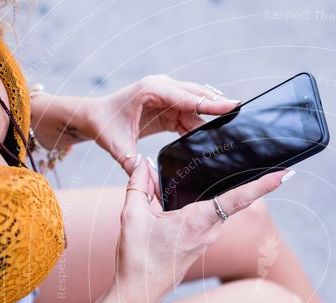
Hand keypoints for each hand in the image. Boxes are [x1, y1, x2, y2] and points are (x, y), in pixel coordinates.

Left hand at [86, 75, 240, 173]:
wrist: (93, 116)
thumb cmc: (103, 125)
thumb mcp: (116, 145)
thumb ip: (132, 162)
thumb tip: (148, 181)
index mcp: (151, 91)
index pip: (187, 97)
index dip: (210, 103)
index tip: (232, 106)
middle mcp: (162, 88)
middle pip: (198, 95)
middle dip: (219, 105)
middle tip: (242, 113)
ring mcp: (167, 96)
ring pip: (197, 105)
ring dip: (212, 117)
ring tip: (233, 128)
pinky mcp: (169, 107)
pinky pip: (190, 115)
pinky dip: (202, 125)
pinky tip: (215, 136)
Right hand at [107, 159, 291, 302]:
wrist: (138, 294)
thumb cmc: (137, 258)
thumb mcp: (132, 216)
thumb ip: (138, 185)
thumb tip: (142, 163)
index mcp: (197, 221)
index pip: (238, 198)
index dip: (263, 185)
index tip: (284, 175)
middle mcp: (209, 231)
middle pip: (235, 200)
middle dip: (252, 182)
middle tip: (273, 166)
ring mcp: (207, 239)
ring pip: (220, 209)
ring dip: (224, 192)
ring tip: (230, 173)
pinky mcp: (201, 245)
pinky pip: (211, 218)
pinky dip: (209, 205)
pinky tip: (198, 198)